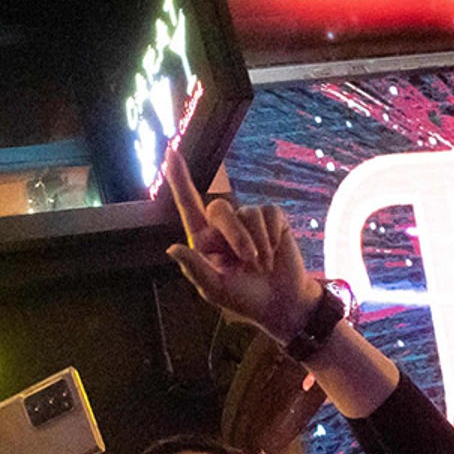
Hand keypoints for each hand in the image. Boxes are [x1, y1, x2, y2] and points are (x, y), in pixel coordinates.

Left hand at [161, 147, 321, 342]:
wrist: (282, 302)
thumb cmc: (246, 298)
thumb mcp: (217, 290)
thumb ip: (195, 268)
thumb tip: (172, 248)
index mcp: (204, 241)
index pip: (188, 205)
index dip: (179, 179)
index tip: (171, 152)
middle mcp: (223, 226)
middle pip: (219, 208)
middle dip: (236, 236)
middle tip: (251, 262)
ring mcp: (248, 220)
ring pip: (247, 212)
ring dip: (258, 242)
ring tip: (264, 265)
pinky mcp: (271, 218)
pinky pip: (269, 213)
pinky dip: (273, 235)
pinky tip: (276, 251)